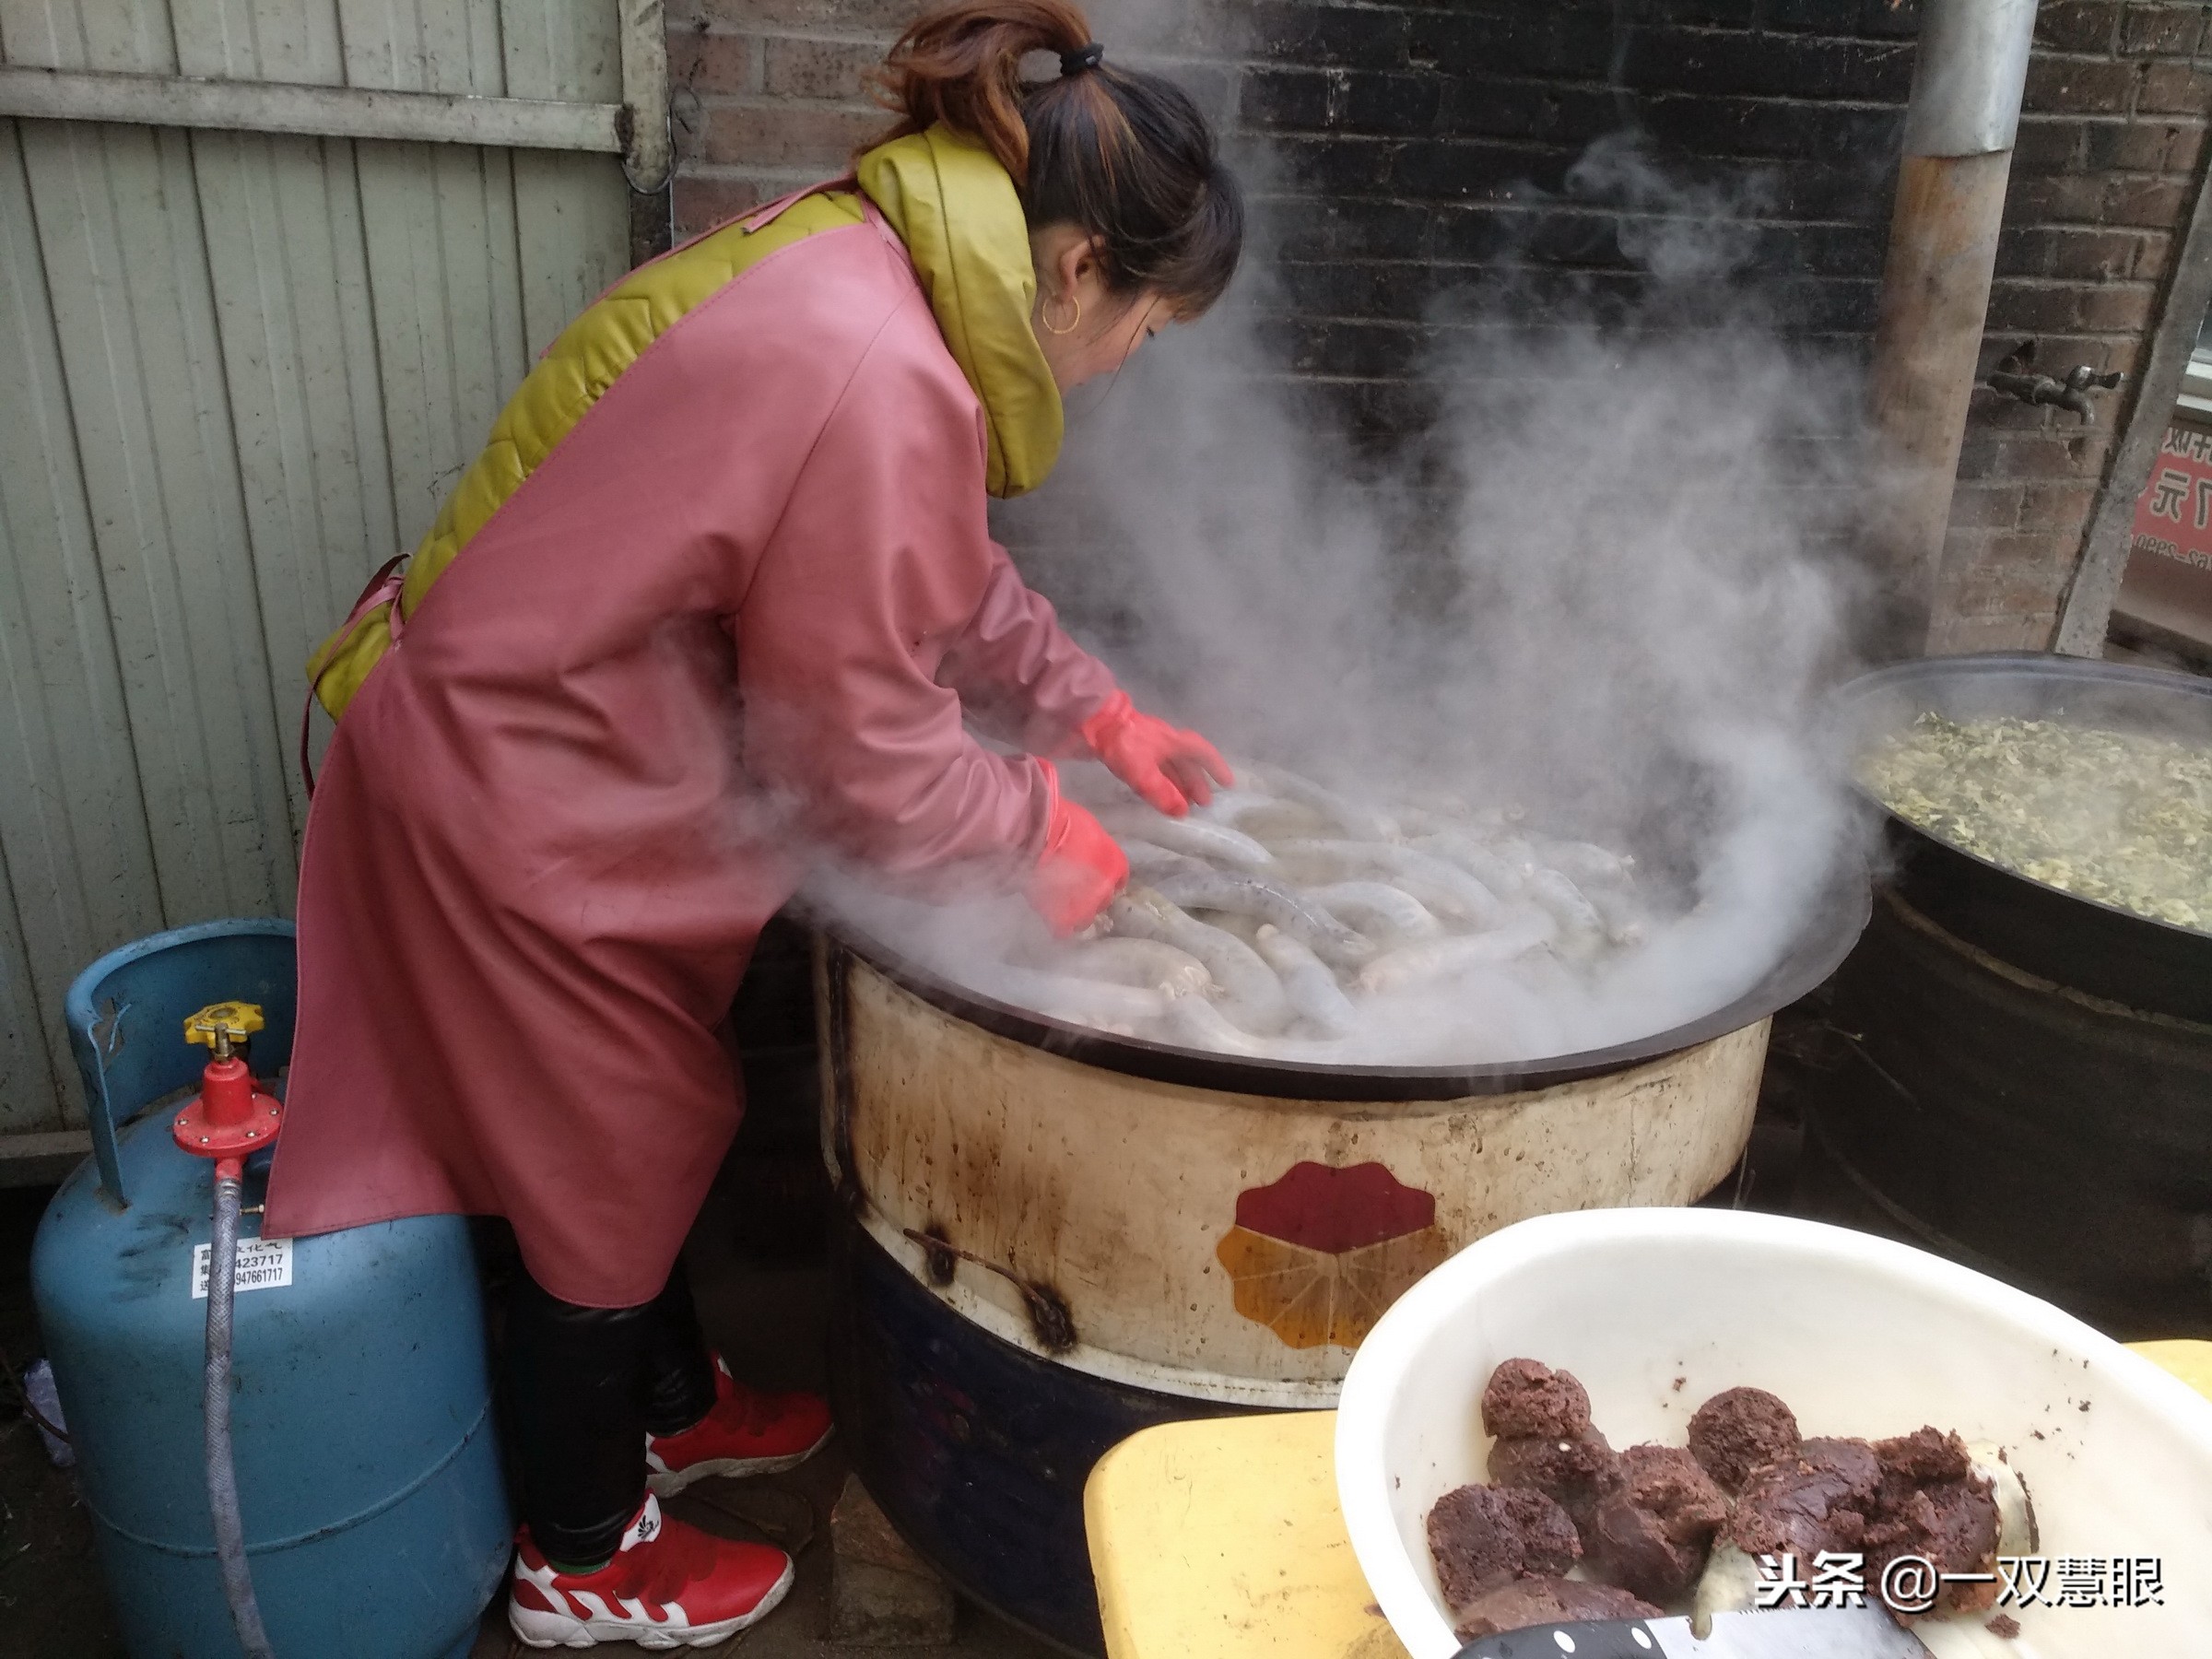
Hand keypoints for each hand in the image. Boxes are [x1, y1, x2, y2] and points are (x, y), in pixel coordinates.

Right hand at [1026, 787, 1127, 937]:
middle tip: (1075, 888)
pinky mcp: (1062, 919)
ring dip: (1076, 913)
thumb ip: (1096, 847)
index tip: (1096, 878)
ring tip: (1061, 905)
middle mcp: (1106, 888)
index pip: (1120, 879)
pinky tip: (1050, 916)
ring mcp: (1085, 906)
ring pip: (1086, 918)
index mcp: (1116, 864)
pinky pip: (1063, 929)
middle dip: (1092, 896)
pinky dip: (1057, 925)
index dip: (1107, 879)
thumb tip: (1090, 853)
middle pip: (1104, 900)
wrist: (1035, 835)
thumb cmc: (1061, 822)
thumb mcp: (1089, 828)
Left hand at [1078, 691, 1233, 816]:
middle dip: (1197, 782)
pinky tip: (1161, 793)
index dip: (1216, 768)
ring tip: (1185, 804)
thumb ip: (1162, 793)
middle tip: (1204, 804)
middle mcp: (1166, 741)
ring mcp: (1150, 744)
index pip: (1203, 753)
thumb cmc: (1122, 744)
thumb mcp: (1143, 772)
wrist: (1092, 723)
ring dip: (1180, 784)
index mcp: (1174, 742)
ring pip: (1171, 766)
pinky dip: (1163, 781)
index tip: (1228, 784)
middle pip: (1187, 762)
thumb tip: (1182, 812)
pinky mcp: (1134, 749)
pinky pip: (1156, 768)